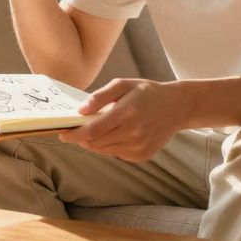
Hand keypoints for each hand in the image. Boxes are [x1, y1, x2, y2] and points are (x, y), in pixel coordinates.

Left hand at [58, 79, 191, 162]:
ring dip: (95, 142)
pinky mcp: (142, 156)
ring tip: (99, 128)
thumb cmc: (147, 92)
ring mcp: (138, 147)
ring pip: (104, 150)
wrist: (178, 107)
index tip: (62, 133)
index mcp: (126, 112)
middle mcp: (133, 133)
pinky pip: (116, 154)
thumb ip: (100, 97)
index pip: (93, 130)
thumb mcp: (123, 84)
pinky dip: (110, 146)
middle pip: (95, 142)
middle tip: (77, 129)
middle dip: (82, 137)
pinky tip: (118, 133)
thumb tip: (80, 111)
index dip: (74, 134)